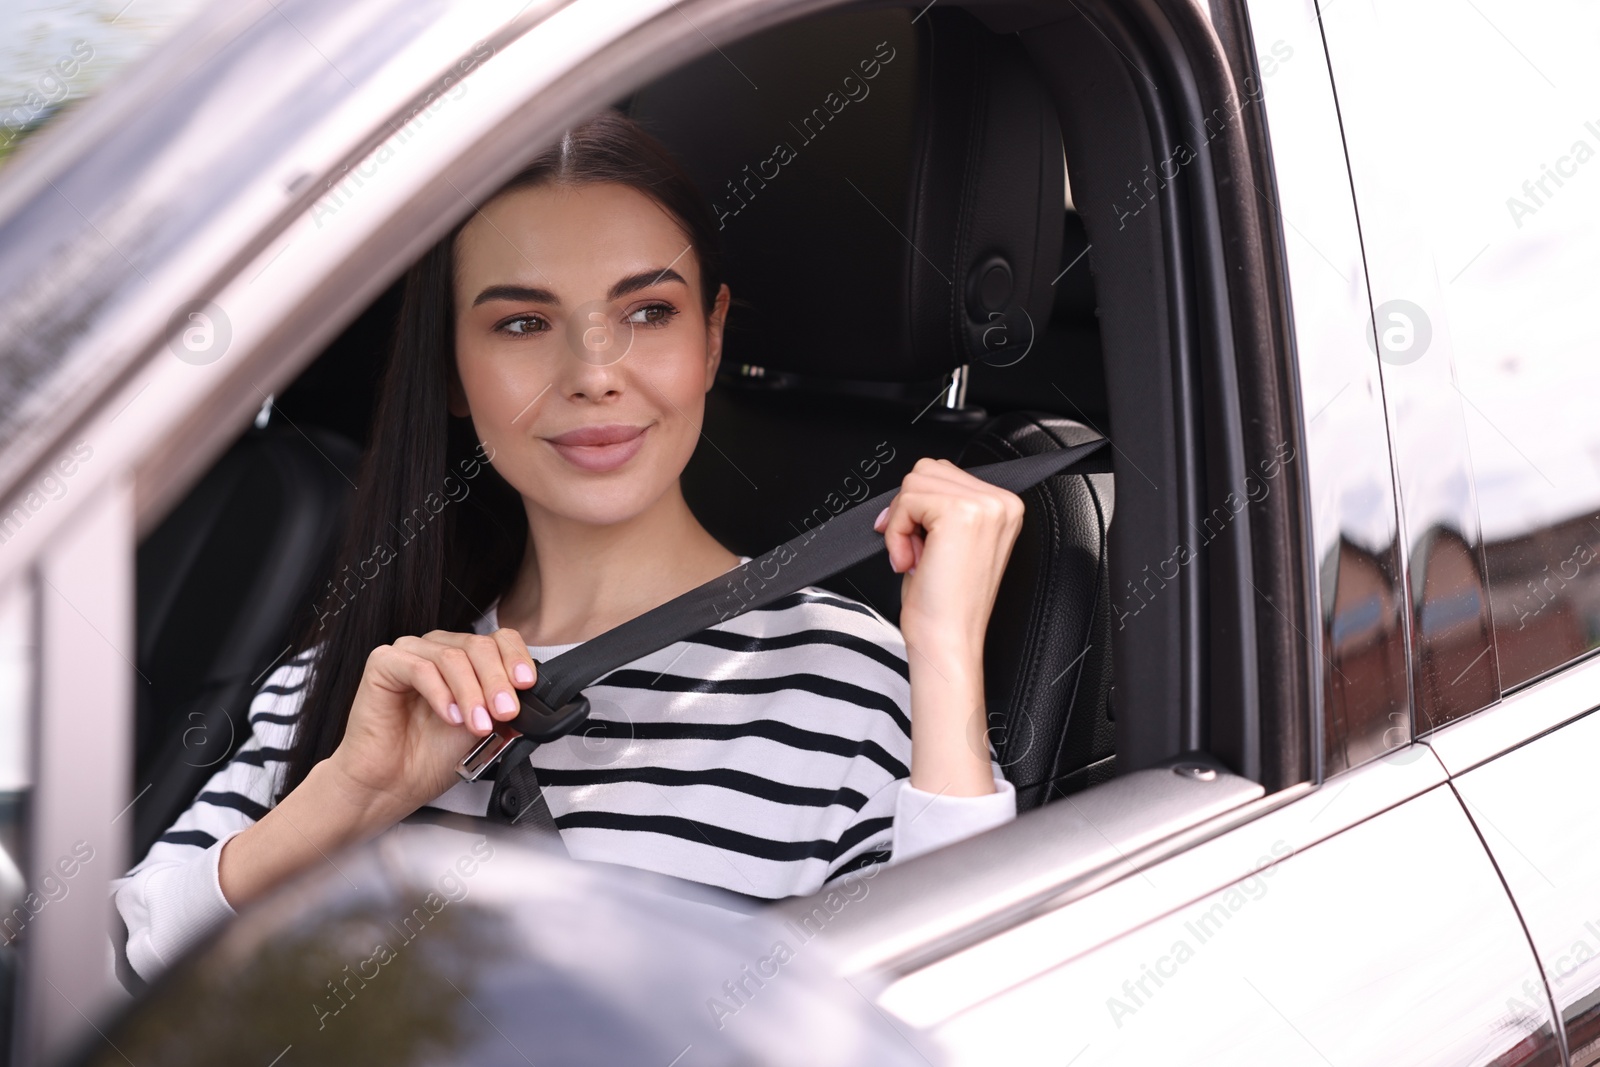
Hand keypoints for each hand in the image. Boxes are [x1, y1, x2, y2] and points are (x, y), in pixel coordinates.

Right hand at [328, 629, 539, 815]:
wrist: (393, 784)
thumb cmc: (433, 756)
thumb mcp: (487, 729)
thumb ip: (507, 708)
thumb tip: (534, 698)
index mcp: (466, 658)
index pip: (499, 640)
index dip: (516, 659)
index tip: (527, 685)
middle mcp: (439, 649)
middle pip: (479, 646)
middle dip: (498, 681)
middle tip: (506, 712)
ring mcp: (411, 652)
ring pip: (453, 657)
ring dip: (472, 692)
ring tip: (478, 724)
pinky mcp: (384, 663)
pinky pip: (420, 668)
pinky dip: (441, 693)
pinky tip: (450, 716)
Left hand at [872, 457, 1024, 657]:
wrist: (948, 640)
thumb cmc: (945, 603)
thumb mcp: (949, 541)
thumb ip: (941, 505)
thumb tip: (913, 484)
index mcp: (1003, 507)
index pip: (944, 473)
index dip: (916, 506)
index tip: (913, 542)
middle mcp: (1001, 503)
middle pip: (927, 470)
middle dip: (908, 511)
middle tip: (914, 553)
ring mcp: (985, 506)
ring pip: (915, 482)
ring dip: (901, 522)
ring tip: (914, 558)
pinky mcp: (961, 513)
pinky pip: (907, 500)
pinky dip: (896, 532)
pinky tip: (909, 561)